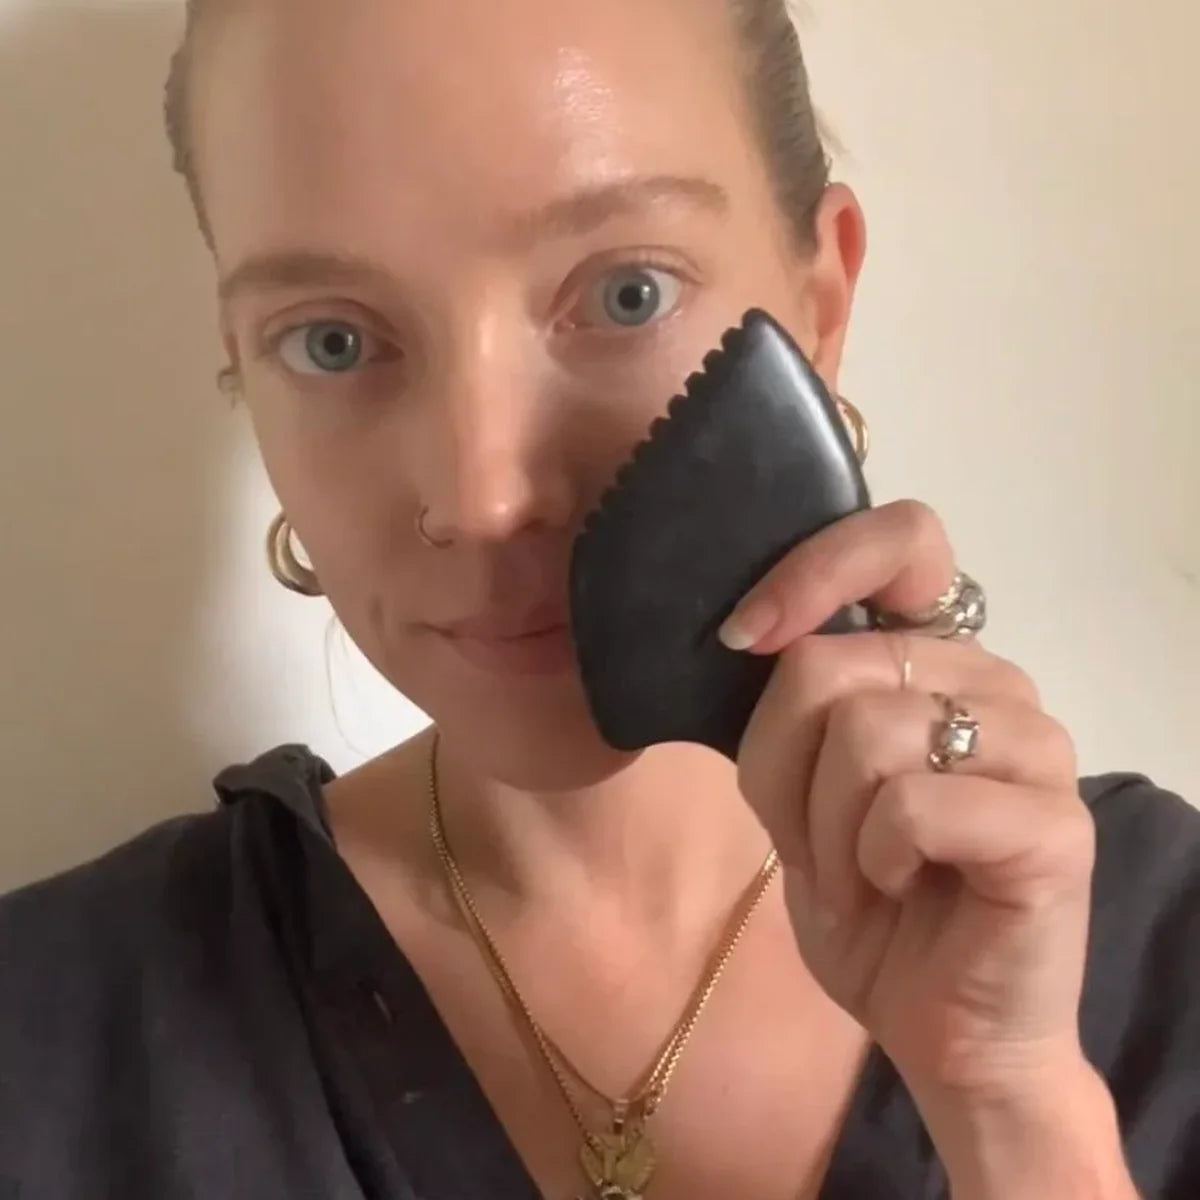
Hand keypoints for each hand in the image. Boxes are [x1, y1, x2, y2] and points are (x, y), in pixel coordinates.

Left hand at [724, 500, 1097, 1100]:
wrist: (941, 1025)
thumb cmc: (869, 901)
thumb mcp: (792, 794)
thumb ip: (787, 710)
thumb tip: (754, 632)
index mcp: (938, 660)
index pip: (903, 540)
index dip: (814, 570)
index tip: (745, 635)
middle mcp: (995, 679)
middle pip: (830, 663)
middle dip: (786, 773)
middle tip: (816, 843)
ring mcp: (1036, 746)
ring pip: (865, 729)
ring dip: (825, 827)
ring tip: (860, 873)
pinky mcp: (1055, 823)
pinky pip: (911, 803)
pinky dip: (872, 858)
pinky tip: (900, 887)